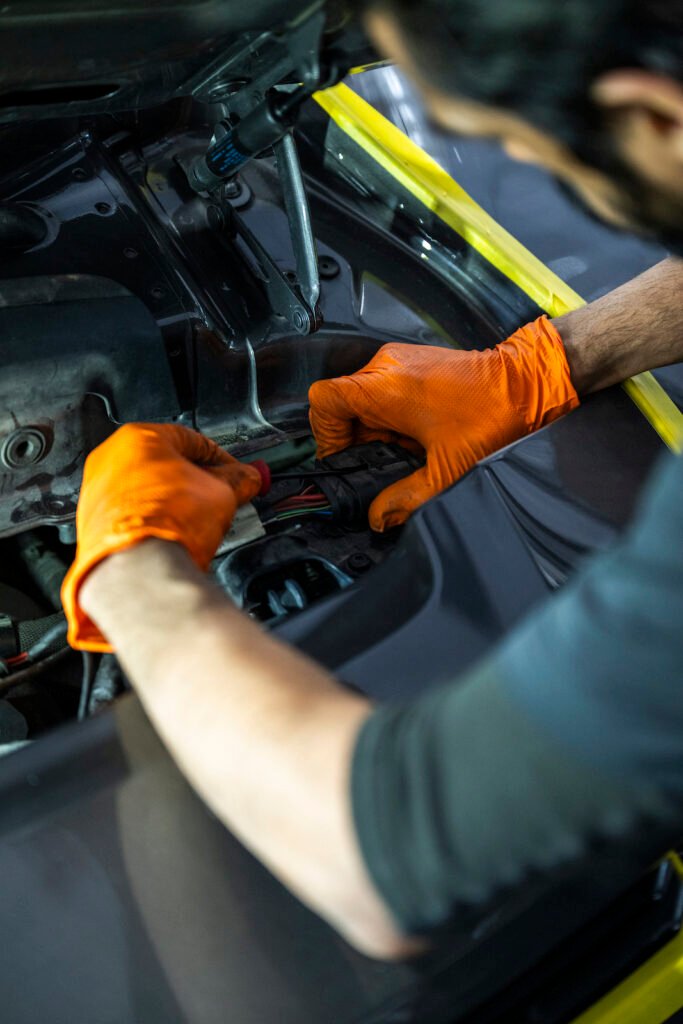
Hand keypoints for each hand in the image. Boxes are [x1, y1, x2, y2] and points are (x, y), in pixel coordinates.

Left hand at [61, 423, 261, 650]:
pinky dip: (151, 519)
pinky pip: (129, 512)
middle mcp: (110, 457)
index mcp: (139, 436)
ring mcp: (97, 489)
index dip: (221, 460)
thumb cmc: (169, 523)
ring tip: (196, 520)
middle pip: (164, 463)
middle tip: (219, 496)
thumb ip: (236, 481)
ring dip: (172, 500)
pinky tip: (171, 534)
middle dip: (195, 480)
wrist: (138, 567)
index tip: (237, 475)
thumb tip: (246, 478)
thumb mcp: (220, 493)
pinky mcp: (92, 521)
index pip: (192, 440)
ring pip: (145, 488)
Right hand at [309, 316, 578, 530]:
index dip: (325, 434)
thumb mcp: (447, 469)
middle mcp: (386, 366)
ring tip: (404, 448)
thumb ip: (406, 497)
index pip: (323, 400)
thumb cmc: (492, 416)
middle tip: (380, 461)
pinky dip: (388, 414)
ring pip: (360, 397)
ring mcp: (398, 360)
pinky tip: (414, 433)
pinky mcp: (412, 361)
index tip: (346, 457)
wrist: (529, 382)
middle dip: (353, 438)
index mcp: (385, 387)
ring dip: (373, 427)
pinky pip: (381, 389)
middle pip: (340, 403)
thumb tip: (378, 517)